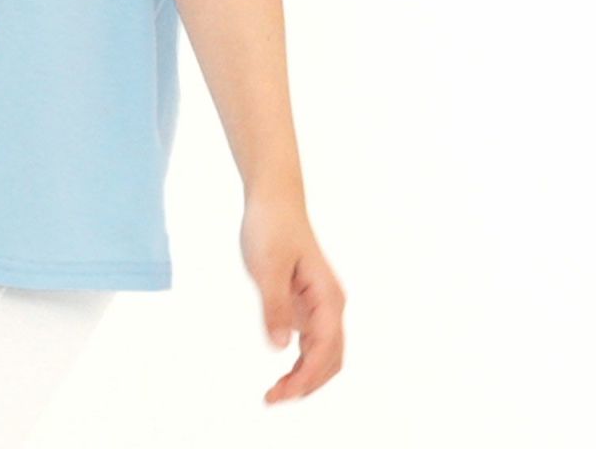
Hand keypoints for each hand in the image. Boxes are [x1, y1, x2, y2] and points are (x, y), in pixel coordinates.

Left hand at [240, 192, 345, 403]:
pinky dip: (302, 363)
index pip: (323, 351)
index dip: (304, 378)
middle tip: (272, 398)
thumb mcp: (267, 266)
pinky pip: (312, 342)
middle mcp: (331, 305)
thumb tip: (281, 347)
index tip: (278, 394)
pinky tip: (284, 373)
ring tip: (276, 393)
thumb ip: (275, 306)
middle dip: (306, 385)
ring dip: (305, 377)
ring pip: (323, 354)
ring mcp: (321, 305)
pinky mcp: (308, 303)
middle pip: (330, 360)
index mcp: (328, 297)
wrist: (274, 199)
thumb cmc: (272, 226)